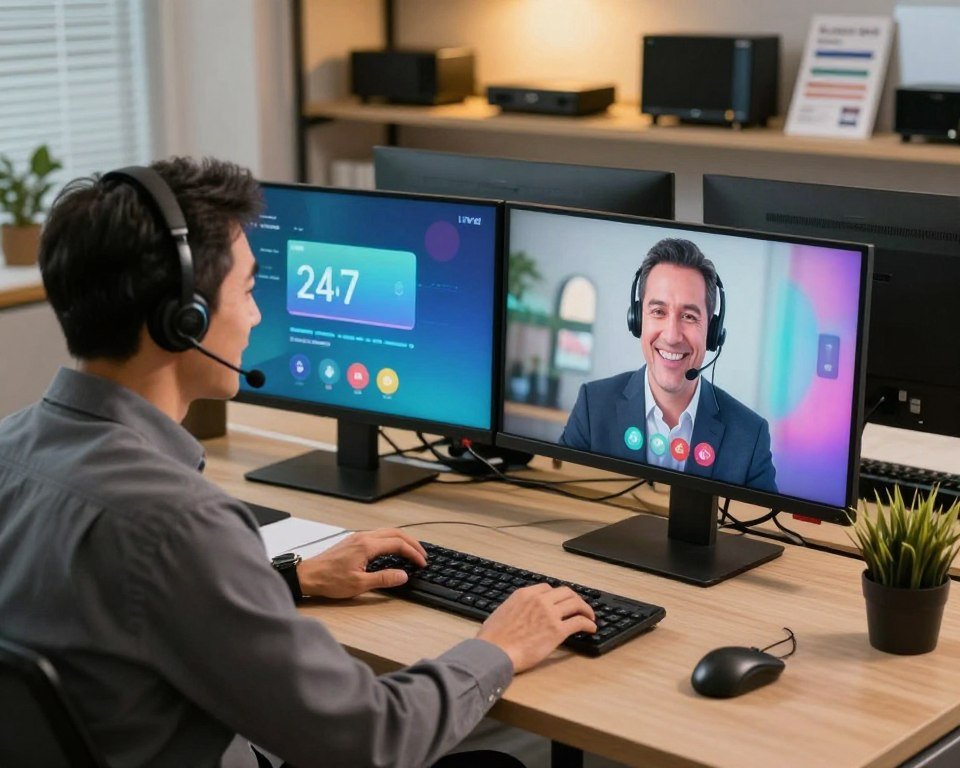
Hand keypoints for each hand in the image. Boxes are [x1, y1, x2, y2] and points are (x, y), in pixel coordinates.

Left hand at [297, 529, 426, 598]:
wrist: (308, 576)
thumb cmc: (329, 580)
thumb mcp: (359, 584)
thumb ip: (384, 578)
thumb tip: (403, 575)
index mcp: (367, 546)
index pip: (398, 544)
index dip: (413, 553)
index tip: (421, 562)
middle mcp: (363, 537)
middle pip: (395, 533)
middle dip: (412, 543)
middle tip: (422, 555)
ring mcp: (357, 537)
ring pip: (386, 532)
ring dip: (402, 540)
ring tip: (411, 551)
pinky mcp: (353, 541)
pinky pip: (377, 534)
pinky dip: (391, 540)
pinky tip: (392, 549)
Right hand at [476, 584, 596, 672]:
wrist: (494, 652)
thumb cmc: (493, 639)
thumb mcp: (501, 613)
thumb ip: (514, 608)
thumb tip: (517, 613)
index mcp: (524, 595)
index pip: (547, 588)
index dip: (557, 595)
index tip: (561, 602)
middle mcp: (539, 600)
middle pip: (565, 592)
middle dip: (575, 599)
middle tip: (580, 607)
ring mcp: (549, 614)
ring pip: (576, 604)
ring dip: (586, 610)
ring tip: (590, 617)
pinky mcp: (557, 631)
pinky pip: (579, 622)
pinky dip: (588, 624)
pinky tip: (591, 629)